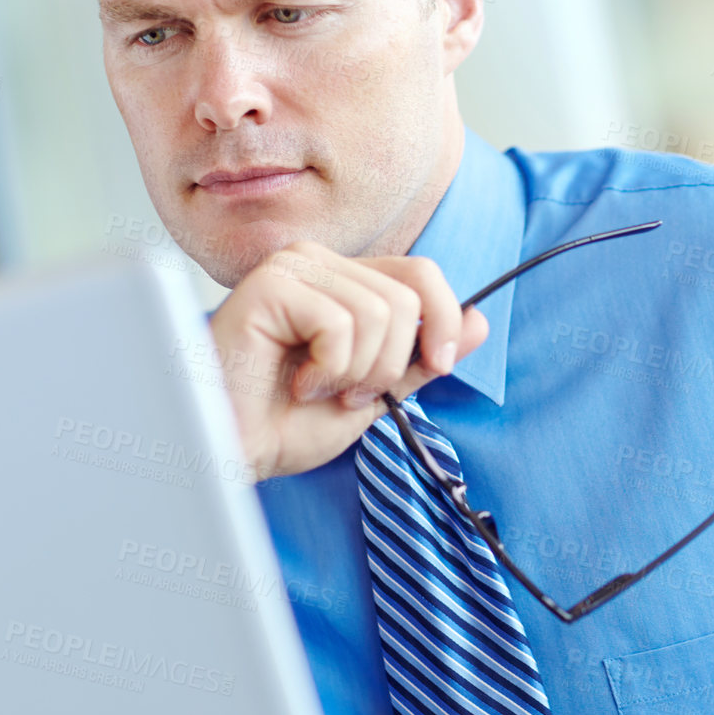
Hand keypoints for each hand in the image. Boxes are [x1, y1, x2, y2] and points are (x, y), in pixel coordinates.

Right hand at [208, 242, 487, 480]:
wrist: (232, 451)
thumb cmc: (285, 423)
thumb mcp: (375, 391)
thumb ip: (422, 356)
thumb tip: (481, 320)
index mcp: (344, 281)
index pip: (421, 274)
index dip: (443, 321)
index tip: (436, 367)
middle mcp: (318, 263)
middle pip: (408, 297)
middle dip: (391, 364)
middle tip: (347, 392)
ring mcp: (292, 268)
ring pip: (380, 313)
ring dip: (358, 372)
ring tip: (316, 389)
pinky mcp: (269, 285)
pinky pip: (341, 323)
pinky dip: (330, 369)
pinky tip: (296, 382)